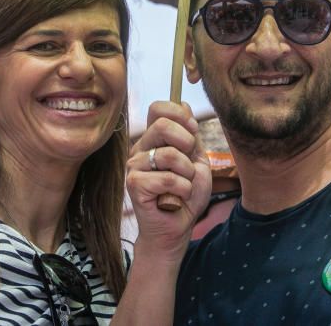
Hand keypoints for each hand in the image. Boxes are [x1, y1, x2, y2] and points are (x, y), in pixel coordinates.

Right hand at [127, 101, 211, 257]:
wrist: (177, 226)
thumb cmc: (186, 194)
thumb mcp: (196, 159)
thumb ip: (191, 134)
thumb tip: (183, 103)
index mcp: (153, 139)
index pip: (158, 108)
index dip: (180, 115)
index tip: (193, 132)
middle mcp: (140, 148)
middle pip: (163, 125)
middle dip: (187, 143)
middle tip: (190, 165)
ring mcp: (134, 165)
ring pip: (170, 154)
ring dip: (188, 174)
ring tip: (183, 186)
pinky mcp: (134, 184)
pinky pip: (168, 178)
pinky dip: (183, 190)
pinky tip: (176, 198)